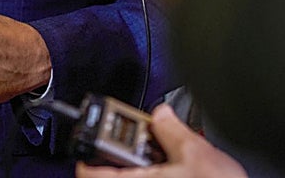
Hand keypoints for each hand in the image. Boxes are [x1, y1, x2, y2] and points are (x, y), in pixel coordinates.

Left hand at [75, 104, 246, 177]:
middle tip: (148, 140)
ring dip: (151, 161)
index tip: (93, 136)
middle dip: (131, 150)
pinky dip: (165, 172)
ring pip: (139, 173)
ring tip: (173, 155)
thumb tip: (162, 113)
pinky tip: (186, 170)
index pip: (88, 170)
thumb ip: (172, 128)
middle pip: (116, 168)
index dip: (88, 150)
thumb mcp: (197, 153)